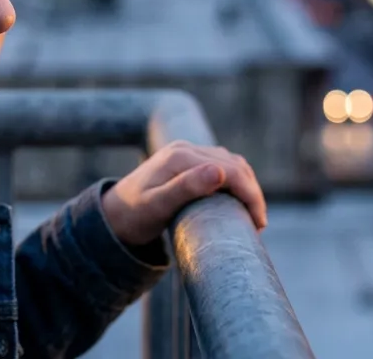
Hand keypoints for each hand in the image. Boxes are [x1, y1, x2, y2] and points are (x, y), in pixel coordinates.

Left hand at [101, 141, 266, 247]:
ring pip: (231, 162)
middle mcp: (185, 148)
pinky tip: (238, 199)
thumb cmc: (134, 216)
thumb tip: (219, 171)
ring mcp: (186, 152)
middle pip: (234, 164)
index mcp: (181, 157)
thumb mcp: (157, 207)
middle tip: (259, 224)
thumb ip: (186, 188)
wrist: (113, 214)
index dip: (250, 194)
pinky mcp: (187, 160)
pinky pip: (221, 164)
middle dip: (252, 192)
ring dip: (246, 184)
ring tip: (252, 214)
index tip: (259, 223)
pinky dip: (236, 179)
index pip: (230, 170)